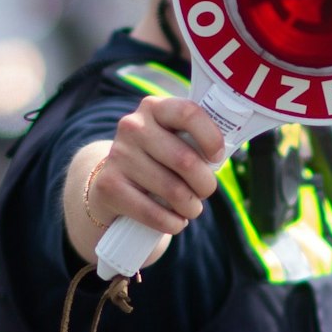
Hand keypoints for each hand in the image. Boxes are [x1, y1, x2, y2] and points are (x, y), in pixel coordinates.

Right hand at [86, 95, 225, 234]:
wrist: (113, 185)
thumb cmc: (157, 162)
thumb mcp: (173, 142)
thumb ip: (196, 141)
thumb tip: (222, 156)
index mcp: (154, 108)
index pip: (188, 113)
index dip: (211, 138)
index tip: (217, 157)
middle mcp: (132, 127)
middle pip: (185, 160)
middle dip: (205, 185)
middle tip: (204, 192)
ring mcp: (118, 156)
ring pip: (173, 191)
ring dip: (191, 208)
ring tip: (190, 209)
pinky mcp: (108, 186)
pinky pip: (153, 213)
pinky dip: (172, 223)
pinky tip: (175, 222)